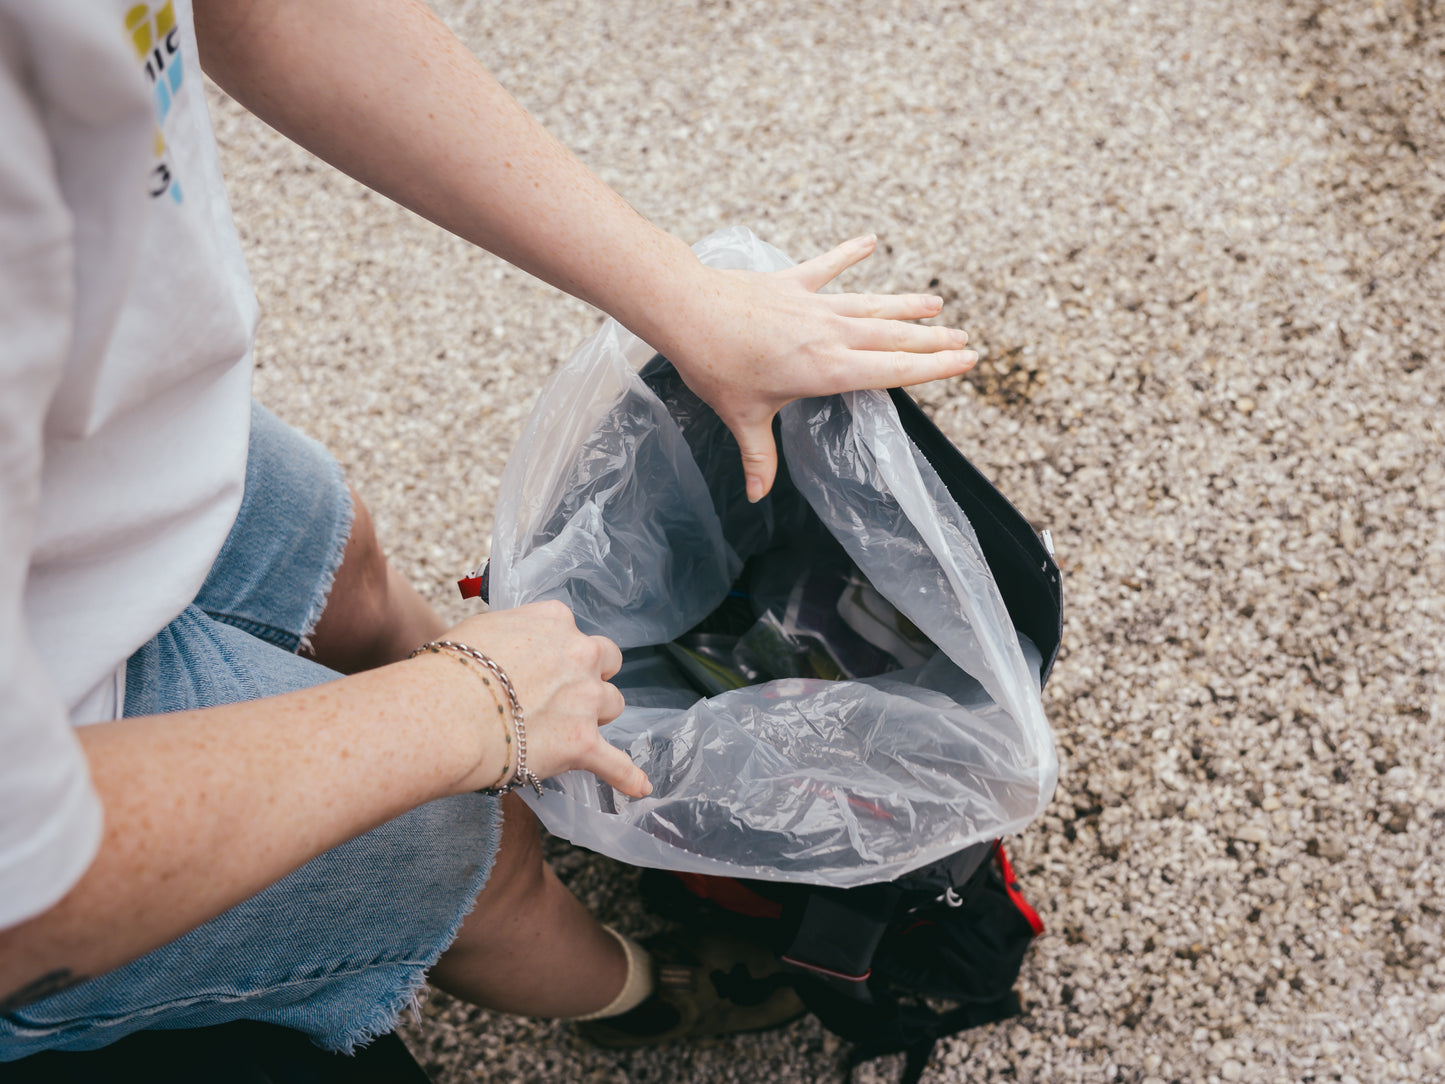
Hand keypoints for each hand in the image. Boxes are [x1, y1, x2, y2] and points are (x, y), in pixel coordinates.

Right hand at [441, 601, 647, 797]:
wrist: (447, 712)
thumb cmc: (450, 670)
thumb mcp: (480, 630)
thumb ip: (510, 635)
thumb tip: (507, 650)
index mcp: (555, 621)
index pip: (573, 633)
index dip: (559, 655)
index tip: (541, 668)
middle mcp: (579, 654)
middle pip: (606, 663)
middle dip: (591, 678)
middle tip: (561, 697)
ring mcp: (585, 700)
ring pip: (613, 705)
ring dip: (595, 717)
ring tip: (564, 731)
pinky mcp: (582, 743)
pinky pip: (615, 763)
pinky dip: (626, 776)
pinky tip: (639, 787)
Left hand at [658, 235, 977, 501]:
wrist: (689, 311)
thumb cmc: (716, 366)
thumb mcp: (741, 418)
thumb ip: (757, 457)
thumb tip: (756, 494)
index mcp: (827, 370)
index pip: (894, 370)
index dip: (934, 367)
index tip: (966, 360)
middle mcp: (831, 334)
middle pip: (893, 337)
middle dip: (932, 339)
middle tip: (965, 339)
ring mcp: (814, 305)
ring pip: (872, 304)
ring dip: (906, 304)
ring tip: (937, 304)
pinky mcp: (792, 283)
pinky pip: (828, 266)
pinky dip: (849, 254)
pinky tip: (870, 241)